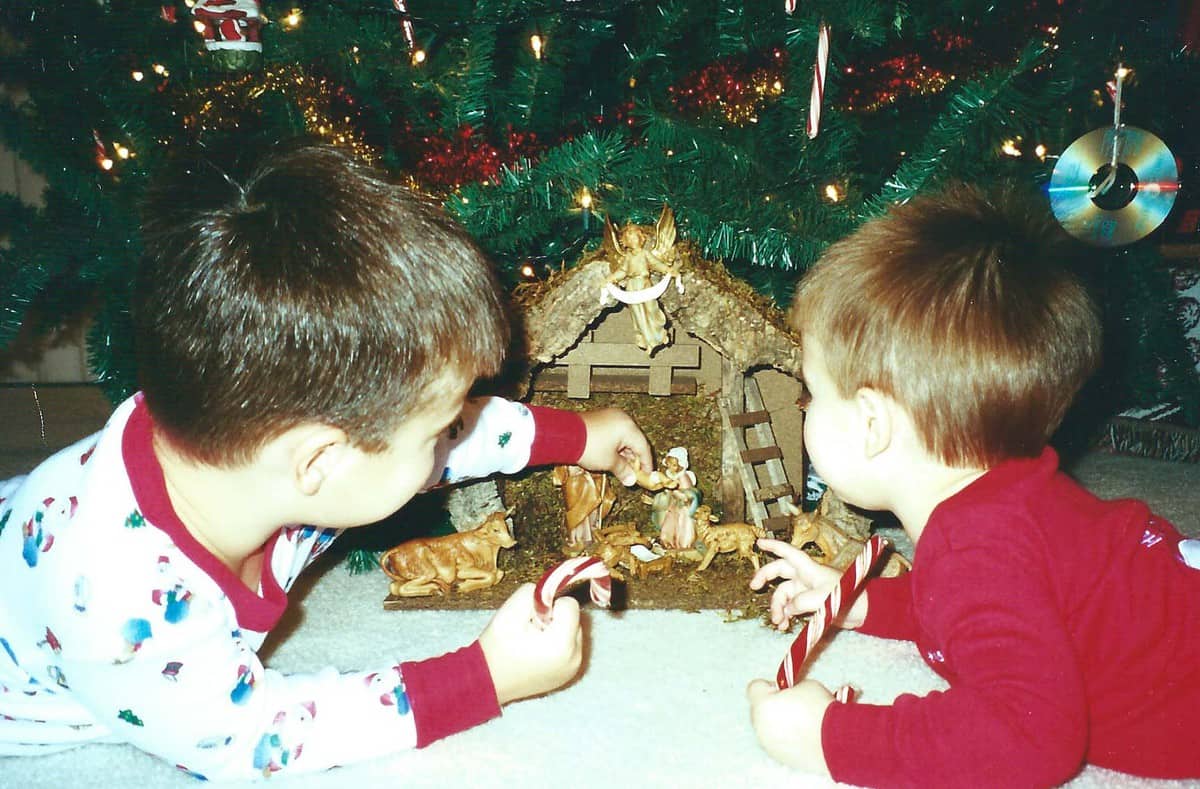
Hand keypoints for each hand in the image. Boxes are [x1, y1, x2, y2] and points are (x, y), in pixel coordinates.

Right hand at [479, 584, 582, 704]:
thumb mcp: (510, 610)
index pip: (570, 605)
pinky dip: (559, 645)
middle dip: (556, 618)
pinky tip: (538, 653)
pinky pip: (571, 647)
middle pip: (575, 618)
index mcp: (562, 643)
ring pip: (574, 632)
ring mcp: (574, 668)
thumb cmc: (498, 646)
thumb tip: (549, 590)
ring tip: (534, 642)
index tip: (533, 618)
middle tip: (531, 630)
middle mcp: (575, 657)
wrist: (488, 681)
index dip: (550, 605)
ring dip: (558, 631)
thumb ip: (532, 592)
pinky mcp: (570, 674)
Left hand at [575, 408, 653, 487]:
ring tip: (620, 467)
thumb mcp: (609, 462)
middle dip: (634, 458)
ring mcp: (609, 416)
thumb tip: (630, 479)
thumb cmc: (588, 446)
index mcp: (628, 427)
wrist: (563, 435)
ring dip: (623, 452)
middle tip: (633, 472)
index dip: (646, 463)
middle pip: (634, 440)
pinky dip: (614, 445)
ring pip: (623, 437)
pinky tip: (611, 457)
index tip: (647, 474)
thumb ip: (623, 470)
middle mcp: (621, 418)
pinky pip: (613, 433)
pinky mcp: (599, 418)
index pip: (644, 447)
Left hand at [746, 678, 833, 774]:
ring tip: (801, 722)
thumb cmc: (821, 711)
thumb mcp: (806, 685)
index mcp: (763, 704)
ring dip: (778, 723)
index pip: (755, 688)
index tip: (784, 688)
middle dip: (773, 705)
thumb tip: (790, 693)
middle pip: (759, 709)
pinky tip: (803, 736)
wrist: (837, 740)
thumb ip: (791, 688)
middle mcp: (760, 726)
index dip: (770, 685)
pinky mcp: (780, 758)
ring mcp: (769, 744)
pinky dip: (785, 739)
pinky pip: (776, 743)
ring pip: (766, 728)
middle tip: (793, 704)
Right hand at [749, 539, 867, 630]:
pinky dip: (786, 615)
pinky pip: (791, 607)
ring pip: (783, 594)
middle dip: (765, 578)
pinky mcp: (810, 603)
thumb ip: (799, 603)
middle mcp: (805, 576)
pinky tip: (784, 625)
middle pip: (779, 572)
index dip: (773, 546)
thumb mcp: (819, 598)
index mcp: (807, 568)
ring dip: (778, 607)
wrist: (863, 610)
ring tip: (778, 622)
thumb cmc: (844, 596)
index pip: (787, 552)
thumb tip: (787, 609)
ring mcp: (806, 589)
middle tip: (753, 588)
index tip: (758, 542)